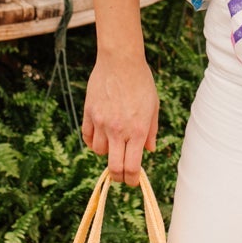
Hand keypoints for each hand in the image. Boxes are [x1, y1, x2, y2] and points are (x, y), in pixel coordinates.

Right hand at [82, 55, 158, 187]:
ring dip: (107, 153)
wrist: (120, 61)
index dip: (132, 179)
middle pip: (114, 166)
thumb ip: (150, 131)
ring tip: (114, 145)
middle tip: (121, 175)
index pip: (132, 166)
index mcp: (137, 130)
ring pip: (99, 152)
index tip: (133, 181)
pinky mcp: (89, 113)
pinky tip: (101, 137)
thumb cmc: (141, 82)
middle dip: (118, 176)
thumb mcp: (153, 107)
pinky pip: (88, 137)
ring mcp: (101, 122)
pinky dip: (94, 141)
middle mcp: (118, 130)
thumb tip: (149, 150)